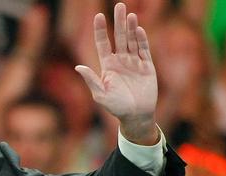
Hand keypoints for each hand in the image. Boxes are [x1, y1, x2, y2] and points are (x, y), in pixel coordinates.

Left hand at [75, 2, 157, 143]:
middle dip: (118, 22)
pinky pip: (144, 50)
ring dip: (131, 27)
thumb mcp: (100, 95)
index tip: (98, 16)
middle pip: (118, 37)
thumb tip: (78, 67)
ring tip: (130, 14)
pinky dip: (141, 40)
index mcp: (107, 66)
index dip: (100, 30)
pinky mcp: (147, 66)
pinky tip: (138, 29)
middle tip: (119, 6)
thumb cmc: (116, 107)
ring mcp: (134, 62)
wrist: (136, 116)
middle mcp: (121, 61)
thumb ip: (91, 80)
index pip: (102, 44)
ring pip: (132, 40)